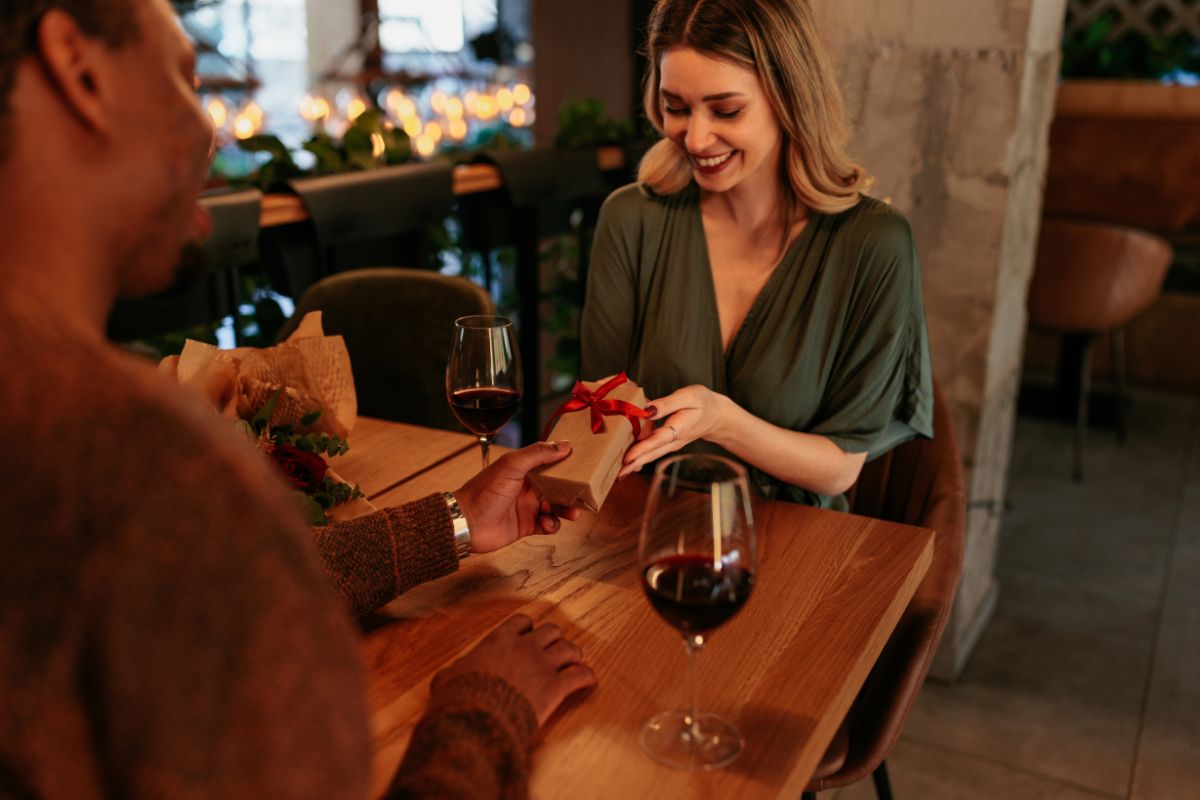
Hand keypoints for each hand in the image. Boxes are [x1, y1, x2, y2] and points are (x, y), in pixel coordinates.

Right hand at [433, 614, 595, 726]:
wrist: (477, 718)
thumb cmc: (460, 697)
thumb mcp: (448, 678)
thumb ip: (454, 671)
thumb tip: (446, 676)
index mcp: (499, 641)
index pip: (521, 621)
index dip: (528, 627)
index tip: (530, 634)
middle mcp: (525, 647)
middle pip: (551, 630)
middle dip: (555, 639)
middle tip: (557, 648)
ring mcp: (543, 665)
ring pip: (569, 648)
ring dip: (574, 654)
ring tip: (577, 660)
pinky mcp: (555, 687)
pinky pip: (579, 675)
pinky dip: (586, 676)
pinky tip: (588, 680)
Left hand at [454, 441, 581, 552]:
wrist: (466, 523)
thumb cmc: (485, 491)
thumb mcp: (511, 466)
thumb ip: (537, 454)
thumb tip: (564, 445)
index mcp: (523, 469)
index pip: (550, 462)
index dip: (566, 462)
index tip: (584, 463)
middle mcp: (527, 486)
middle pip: (558, 485)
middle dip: (572, 489)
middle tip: (585, 492)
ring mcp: (527, 506)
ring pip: (556, 506)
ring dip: (567, 509)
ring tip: (573, 513)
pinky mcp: (527, 526)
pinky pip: (548, 524)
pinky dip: (553, 525)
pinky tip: (548, 523)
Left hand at [618, 385, 729, 478]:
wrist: (717, 416)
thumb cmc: (703, 402)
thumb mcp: (688, 396)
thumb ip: (667, 403)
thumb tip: (646, 409)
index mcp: (679, 427)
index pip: (658, 439)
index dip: (643, 448)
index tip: (628, 458)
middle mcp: (674, 440)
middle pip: (652, 453)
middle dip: (634, 464)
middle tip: (617, 474)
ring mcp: (672, 445)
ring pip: (652, 456)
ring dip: (636, 465)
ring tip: (619, 474)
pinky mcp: (669, 444)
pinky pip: (653, 453)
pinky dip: (641, 459)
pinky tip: (629, 465)